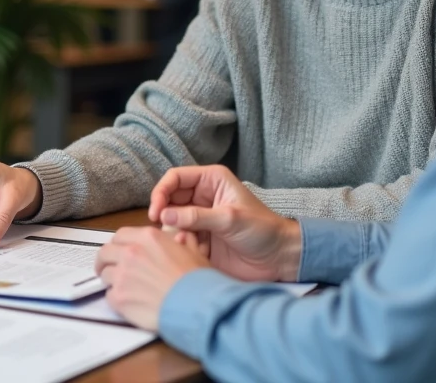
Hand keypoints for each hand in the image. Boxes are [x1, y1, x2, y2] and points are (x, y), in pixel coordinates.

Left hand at [95, 227, 207, 330]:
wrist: (196, 305)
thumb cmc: (197, 281)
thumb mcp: (194, 253)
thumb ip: (182, 242)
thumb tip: (180, 238)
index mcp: (148, 238)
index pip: (120, 235)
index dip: (120, 244)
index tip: (121, 251)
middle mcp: (131, 252)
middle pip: (105, 252)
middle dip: (106, 261)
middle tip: (111, 268)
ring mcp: (122, 275)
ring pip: (105, 274)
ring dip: (112, 280)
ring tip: (124, 288)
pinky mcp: (119, 297)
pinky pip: (109, 295)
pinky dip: (116, 298)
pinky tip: (129, 302)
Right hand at [150, 165, 301, 281]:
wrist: (279, 258)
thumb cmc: (262, 230)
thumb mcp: (229, 219)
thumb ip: (196, 216)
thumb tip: (164, 216)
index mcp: (211, 181)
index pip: (175, 179)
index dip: (161, 192)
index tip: (156, 212)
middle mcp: (202, 197)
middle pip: (169, 200)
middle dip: (165, 215)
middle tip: (164, 231)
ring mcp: (200, 219)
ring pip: (172, 222)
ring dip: (175, 233)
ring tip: (187, 243)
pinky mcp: (201, 239)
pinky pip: (181, 239)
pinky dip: (183, 246)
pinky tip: (197, 253)